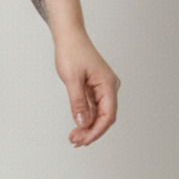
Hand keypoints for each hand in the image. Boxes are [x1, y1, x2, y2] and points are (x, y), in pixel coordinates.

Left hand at [54, 29, 119, 146]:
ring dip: (87, 126)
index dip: (96, 131)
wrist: (69, 36)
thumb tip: (82, 123)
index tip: (84, 140)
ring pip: (99, 113)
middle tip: (75, 142)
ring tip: (74, 138)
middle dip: (91, 131)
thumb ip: (77, 102)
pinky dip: (85, 117)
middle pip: (105, 117)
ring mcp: (103, 87)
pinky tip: (77, 126)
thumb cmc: (72, 52)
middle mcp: (109, 87)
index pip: (108, 115)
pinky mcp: (95, 87)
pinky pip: (94, 107)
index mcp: (108, 84)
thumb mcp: (72, 79)